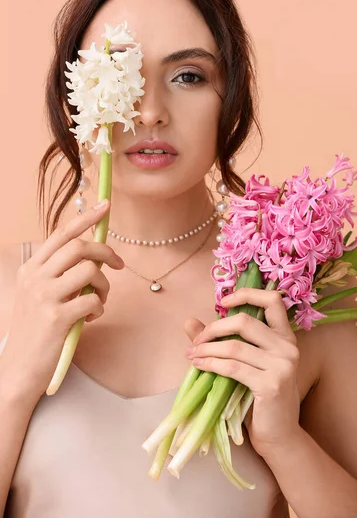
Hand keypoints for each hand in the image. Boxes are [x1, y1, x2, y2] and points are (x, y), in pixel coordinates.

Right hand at [2, 199, 123, 405]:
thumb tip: (93, 257)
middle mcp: (35, 278)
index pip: (61, 235)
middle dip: (105, 252)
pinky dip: (100, 307)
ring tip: (100, 300)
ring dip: (105, 284)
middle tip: (119, 264)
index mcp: (30, 269)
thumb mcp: (39, 296)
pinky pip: (93, 301)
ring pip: (89, 271)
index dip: (86, 218)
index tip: (106, 206)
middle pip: (79, 247)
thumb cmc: (36, 331)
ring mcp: (44, 297)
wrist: (18, 370)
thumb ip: (59, 275)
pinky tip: (91, 318)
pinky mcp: (56, 318)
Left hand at [184, 288, 300, 460]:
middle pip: (245, 321)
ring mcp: (282, 365)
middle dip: (214, 328)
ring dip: (206, 349)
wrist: (279, 435)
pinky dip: (210, 364)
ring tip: (192, 354)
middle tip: (197, 340)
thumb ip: (220, 340)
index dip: (247, 294)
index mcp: (285, 337)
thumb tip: (188, 321)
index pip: (273, 300)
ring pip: (234, 346)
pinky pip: (232, 367)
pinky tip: (198, 365)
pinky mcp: (271, 384)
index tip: (223, 303)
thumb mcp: (245, 364)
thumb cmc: (260, 398)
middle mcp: (288, 347)